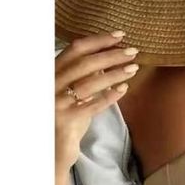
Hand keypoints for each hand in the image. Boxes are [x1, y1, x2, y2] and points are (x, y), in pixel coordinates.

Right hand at [55, 30, 139, 169]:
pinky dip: (108, 96)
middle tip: (133, 51)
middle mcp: (51, 84)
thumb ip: (87, 78)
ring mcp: (57, 102)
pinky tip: (124, 89)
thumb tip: (107, 61)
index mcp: (53, 73)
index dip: (98, 40)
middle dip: (111, 55)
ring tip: (133, 68)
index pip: (76, 49)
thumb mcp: (76, 95)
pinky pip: (91, 105)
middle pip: (84, 63)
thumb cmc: (68, 119)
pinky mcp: (66, 119)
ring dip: (114, 73)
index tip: (119, 35)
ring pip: (89, 83)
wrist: (54, 148)